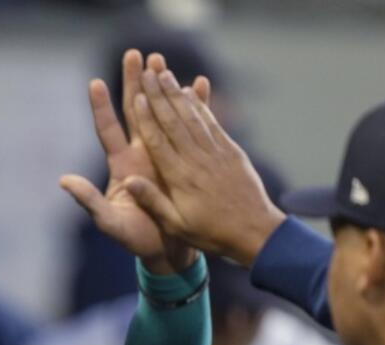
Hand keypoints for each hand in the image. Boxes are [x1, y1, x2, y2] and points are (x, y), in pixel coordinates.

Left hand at [60, 50, 205, 273]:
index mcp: (122, 165)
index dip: (102, 108)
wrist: (167, 250)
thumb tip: (63, 181)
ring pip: (161, 112)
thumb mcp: (109, 222)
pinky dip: (195, 106)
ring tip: (161, 60)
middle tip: (135, 54)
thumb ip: (89, 201)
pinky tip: (198, 85)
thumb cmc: (134, 239)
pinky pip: (191, 126)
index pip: (109, 130)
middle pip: (135, 111)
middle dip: (134, 83)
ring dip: (162, 87)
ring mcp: (164, 153)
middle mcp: (141, 153)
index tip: (95, 83)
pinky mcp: (185, 157)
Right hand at [125, 68, 285, 267]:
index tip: (136, 96)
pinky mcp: (231, 151)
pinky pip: (211, 123)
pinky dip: (200, 105)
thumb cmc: (210, 233)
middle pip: (173, 122)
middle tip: (147, 71)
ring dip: (175, 93)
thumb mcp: (176, 225)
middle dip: (158, 95)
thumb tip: (129, 182)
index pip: (158, 142)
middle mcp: (196, 160)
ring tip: (164, 71)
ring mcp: (215, 153)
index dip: (146, 117)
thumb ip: (153, 201)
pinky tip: (191, 91)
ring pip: (191, 117)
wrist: (255, 232)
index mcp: (180, 178)